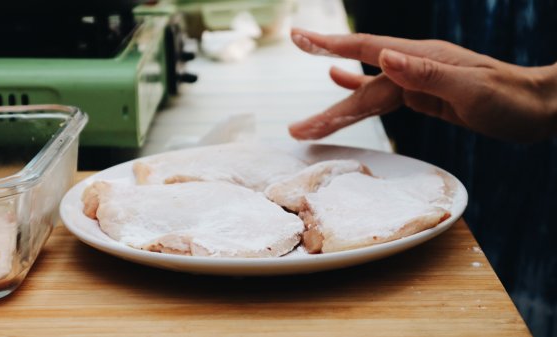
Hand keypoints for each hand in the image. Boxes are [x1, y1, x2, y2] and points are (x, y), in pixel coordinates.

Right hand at [288, 28, 556, 141]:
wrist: (536, 108)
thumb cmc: (510, 99)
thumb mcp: (471, 89)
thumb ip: (425, 74)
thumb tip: (383, 57)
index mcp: (419, 60)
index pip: (366, 50)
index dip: (329, 46)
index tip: (298, 38)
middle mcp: (411, 66)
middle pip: (360, 88)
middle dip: (328, 111)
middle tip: (295, 131)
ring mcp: (415, 81)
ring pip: (367, 97)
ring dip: (337, 111)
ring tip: (306, 127)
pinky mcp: (421, 96)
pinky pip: (381, 96)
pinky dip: (357, 92)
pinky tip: (339, 85)